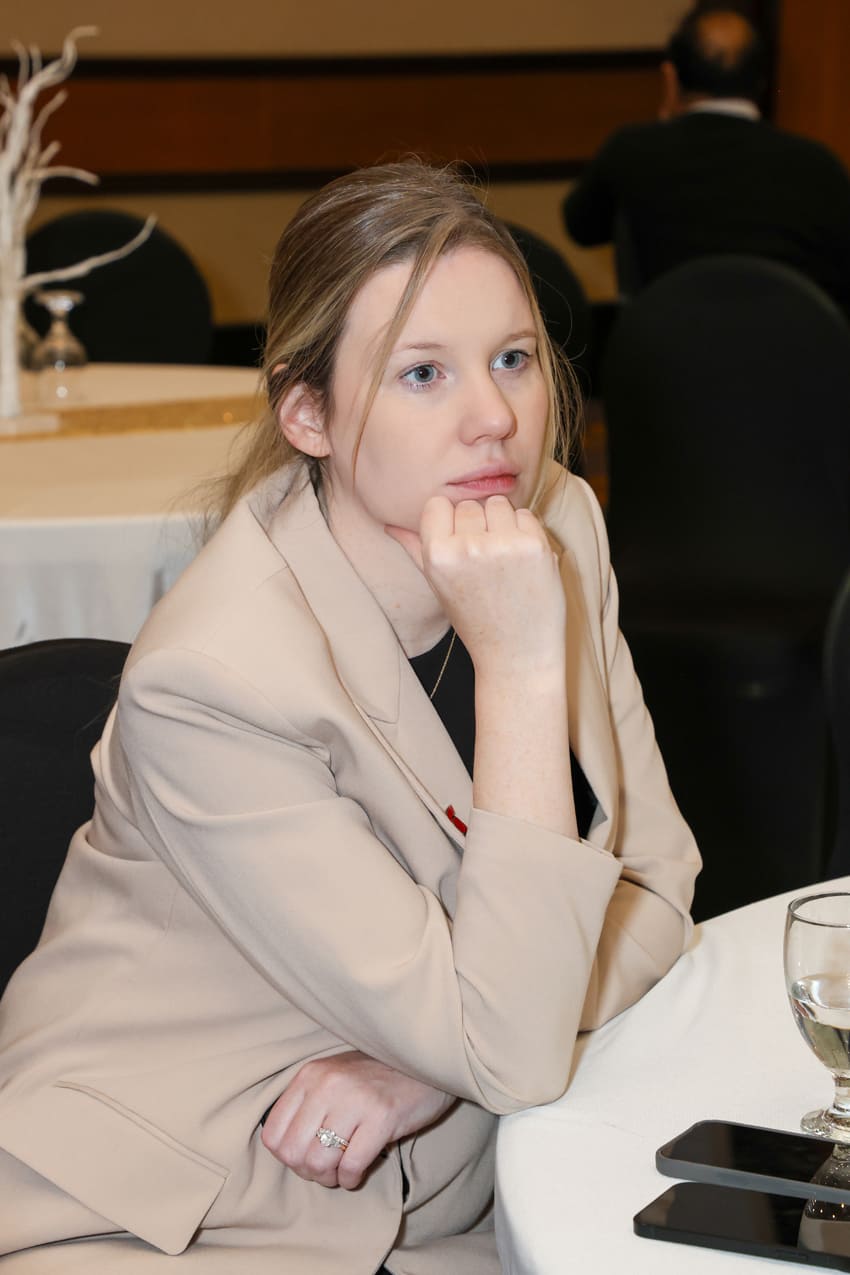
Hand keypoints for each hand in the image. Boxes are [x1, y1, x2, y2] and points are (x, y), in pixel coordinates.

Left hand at [261, 1051, 454, 1189]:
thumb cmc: (374, 1077)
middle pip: (293, 1154)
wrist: (423, 1062)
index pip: (272, 1134)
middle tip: (327, 1169)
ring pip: (319, 1162)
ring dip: (330, 1178)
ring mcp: (354, 1099)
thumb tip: (285, 1151)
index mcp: (310, 1075)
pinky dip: (351, 1178)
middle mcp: (327, 1084)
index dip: (287, 1158)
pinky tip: (358, 1172)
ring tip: (342, 1172)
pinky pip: (352, 1165)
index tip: (306, 1157)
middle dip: (308, 1173)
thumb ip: (306, 1105)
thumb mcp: (332, 1078)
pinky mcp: (382, 1116)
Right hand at [387, 495, 565, 679]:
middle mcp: (467, 547)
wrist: (516, 654)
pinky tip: (523, 561)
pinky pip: (527, 515)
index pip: (438, 504)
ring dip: (503, 523)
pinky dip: (526, 532)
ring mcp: (503, 545)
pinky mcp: (534, 546)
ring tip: (504, 559)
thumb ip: (415, 549)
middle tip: (485, 562)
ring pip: (499, 503)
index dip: (449, 522)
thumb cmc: (475, 619)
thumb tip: (390, 525)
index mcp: (437, 554)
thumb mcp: (437, 585)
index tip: (459, 546)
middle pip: (470, 504)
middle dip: (478, 525)